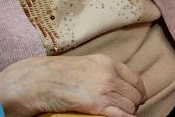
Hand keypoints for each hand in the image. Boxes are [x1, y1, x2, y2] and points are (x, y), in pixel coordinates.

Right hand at [0, 54, 146, 116]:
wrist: (35, 80)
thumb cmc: (54, 74)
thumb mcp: (84, 65)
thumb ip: (100, 71)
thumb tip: (112, 82)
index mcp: (107, 62)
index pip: (135, 79)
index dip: (138, 92)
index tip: (137, 99)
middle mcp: (109, 74)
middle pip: (134, 94)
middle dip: (133, 104)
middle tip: (127, 111)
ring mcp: (104, 88)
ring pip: (129, 106)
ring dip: (127, 113)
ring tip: (120, 116)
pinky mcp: (96, 104)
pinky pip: (120, 114)